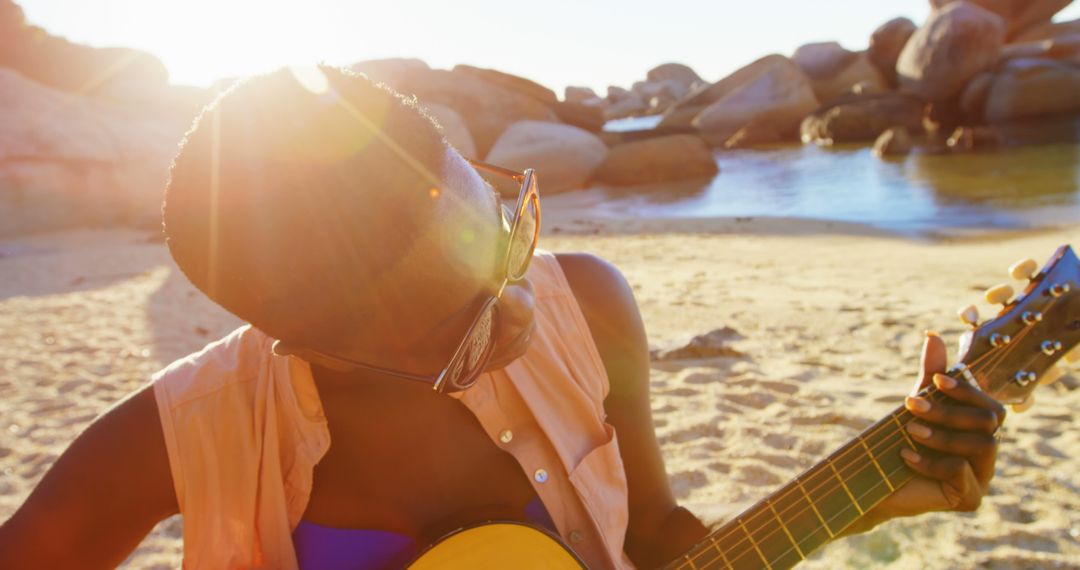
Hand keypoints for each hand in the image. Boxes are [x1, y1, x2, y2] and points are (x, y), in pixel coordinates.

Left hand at [854, 332, 1005, 529]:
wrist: (871, 483)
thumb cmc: (898, 440)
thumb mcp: (915, 405)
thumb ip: (928, 374)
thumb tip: (932, 334)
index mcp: (979, 429)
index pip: (990, 404)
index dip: (966, 389)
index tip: (934, 380)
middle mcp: (987, 453)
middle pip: (990, 421)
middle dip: (950, 410)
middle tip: (910, 404)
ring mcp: (982, 477)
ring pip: (983, 445)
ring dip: (943, 434)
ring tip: (909, 430)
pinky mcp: (970, 499)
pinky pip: (961, 473)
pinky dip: (932, 461)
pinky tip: (905, 456)